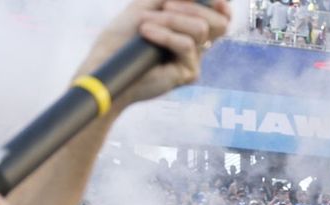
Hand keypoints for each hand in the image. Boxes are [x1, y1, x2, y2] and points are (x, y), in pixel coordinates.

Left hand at [81, 1, 231, 108]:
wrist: (109, 64)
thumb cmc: (123, 36)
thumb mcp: (147, 5)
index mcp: (188, 26)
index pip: (218, 15)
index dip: (220, 5)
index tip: (218, 0)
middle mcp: (195, 43)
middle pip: (218, 22)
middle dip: (193, 7)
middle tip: (166, 6)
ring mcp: (193, 58)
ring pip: (200, 29)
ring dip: (172, 20)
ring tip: (146, 23)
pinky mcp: (189, 73)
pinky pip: (186, 45)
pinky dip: (165, 35)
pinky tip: (146, 32)